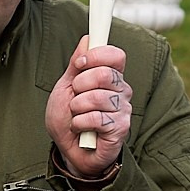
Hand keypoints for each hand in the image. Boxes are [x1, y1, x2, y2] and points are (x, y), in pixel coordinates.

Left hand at [47, 36, 132, 176]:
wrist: (69, 151)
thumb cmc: (69, 119)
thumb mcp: (65, 88)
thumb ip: (76, 65)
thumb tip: (87, 39)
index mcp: (111, 78)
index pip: (116, 56)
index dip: (96, 55)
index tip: (79, 64)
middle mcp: (121, 91)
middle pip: (104, 74)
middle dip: (79, 86)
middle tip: (74, 98)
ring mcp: (123, 110)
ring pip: (97, 98)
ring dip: (77, 108)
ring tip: (76, 116)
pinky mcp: (121, 129)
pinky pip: (97, 118)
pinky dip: (80, 124)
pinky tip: (82, 129)